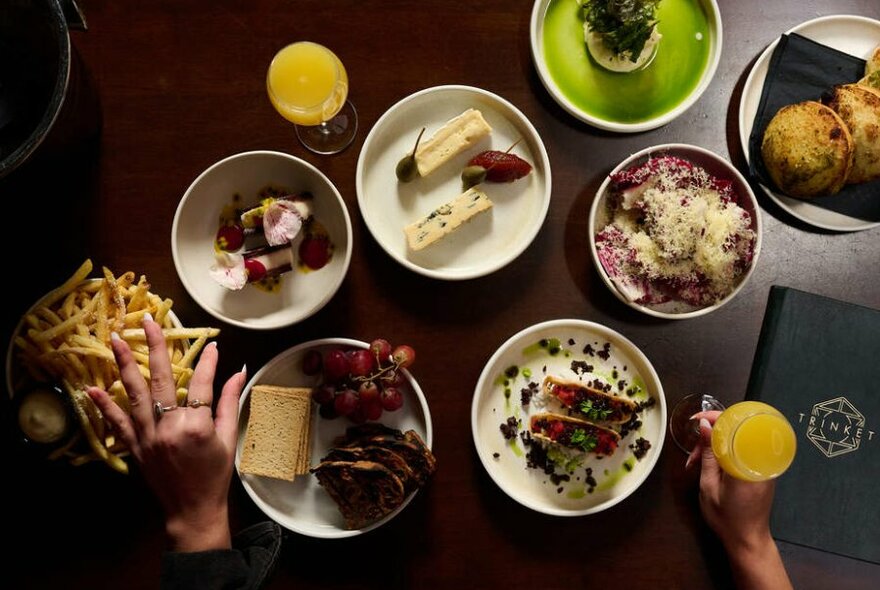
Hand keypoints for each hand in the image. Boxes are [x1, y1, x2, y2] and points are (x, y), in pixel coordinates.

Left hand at [87, 314, 245, 552]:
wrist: (192, 511)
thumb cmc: (215, 476)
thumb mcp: (229, 438)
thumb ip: (231, 402)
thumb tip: (239, 372)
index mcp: (196, 426)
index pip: (201, 383)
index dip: (208, 363)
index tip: (212, 346)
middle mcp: (169, 427)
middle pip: (161, 379)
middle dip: (155, 346)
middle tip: (146, 321)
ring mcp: (148, 437)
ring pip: (134, 394)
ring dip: (124, 365)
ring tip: (116, 340)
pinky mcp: (135, 448)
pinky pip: (117, 423)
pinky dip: (104, 406)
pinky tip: (92, 388)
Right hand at [687, 410, 792, 589]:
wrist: (747, 540)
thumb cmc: (726, 517)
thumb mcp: (709, 486)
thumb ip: (709, 455)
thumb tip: (705, 425)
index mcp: (748, 464)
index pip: (736, 427)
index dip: (717, 417)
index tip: (697, 419)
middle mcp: (760, 460)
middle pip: (736, 432)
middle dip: (710, 436)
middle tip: (693, 454)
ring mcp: (762, 465)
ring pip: (737, 441)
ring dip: (715, 446)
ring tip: (696, 463)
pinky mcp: (760, 470)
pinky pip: (741, 451)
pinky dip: (724, 453)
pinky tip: (709, 464)